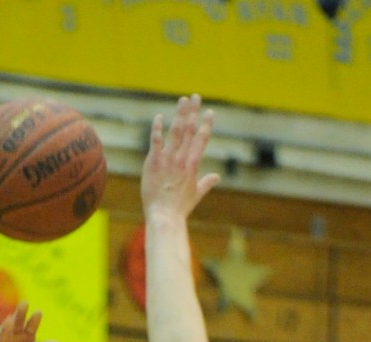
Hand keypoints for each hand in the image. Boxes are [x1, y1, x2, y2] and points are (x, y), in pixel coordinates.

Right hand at [0, 301, 58, 341]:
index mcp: (26, 338)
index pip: (30, 327)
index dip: (34, 321)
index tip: (39, 313)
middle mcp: (13, 337)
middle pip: (16, 324)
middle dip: (20, 314)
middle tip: (24, 303)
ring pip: (3, 333)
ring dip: (6, 326)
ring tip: (11, 319)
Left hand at [142, 94, 220, 218]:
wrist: (164, 215)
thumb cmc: (180, 208)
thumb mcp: (196, 194)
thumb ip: (207, 183)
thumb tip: (217, 177)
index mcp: (193, 165)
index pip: (202, 140)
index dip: (206, 124)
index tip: (210, 112)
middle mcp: (182, 159)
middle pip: (190, 130)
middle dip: (193, 112)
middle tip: (196, 97)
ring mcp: (167, 159)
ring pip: (175, 131)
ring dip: (180, 114)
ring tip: (183, 100)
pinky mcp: (153, 162)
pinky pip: (156, 141)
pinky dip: (157, 128)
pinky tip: (159, 117)